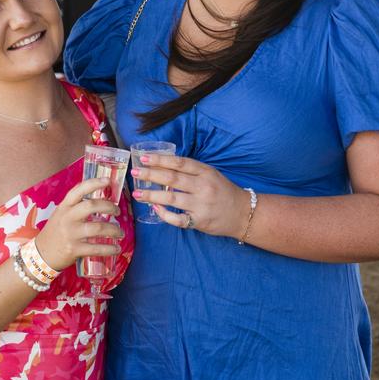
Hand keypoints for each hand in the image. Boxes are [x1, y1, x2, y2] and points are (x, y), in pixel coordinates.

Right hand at [35, 177, 123, 270]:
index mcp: (64, 206)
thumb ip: (77, 208)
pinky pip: (96, 248)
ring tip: (120, 233)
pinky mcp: (74, 249)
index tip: (108, 180)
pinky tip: (116, 249)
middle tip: (118, 211)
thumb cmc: (55, 232)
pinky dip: (109, 249)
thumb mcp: (61, 215)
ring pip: (97, 228)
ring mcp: (70, 234)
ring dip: (114, 230)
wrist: (41, 254)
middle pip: (91, 206)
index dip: (94, 183)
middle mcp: (67, 218)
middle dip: (109, 207)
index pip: (79, 190)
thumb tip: (102, 202)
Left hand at [131, 153, 247, 237]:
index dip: (160, 159)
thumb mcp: (210, 174)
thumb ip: (191, 171)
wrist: (243, 213)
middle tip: (135, 173)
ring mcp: (201, 205)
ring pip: (171, 198)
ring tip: (137, 193)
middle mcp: (203, 187)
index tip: (144, 158)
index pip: (179, 163)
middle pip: (172, 178)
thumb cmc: (223, 191)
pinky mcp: (199, 221)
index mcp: (205, 172)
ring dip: (151, 195)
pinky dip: (164, 214)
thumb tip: (162, 165)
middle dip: (151, 174)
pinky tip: (155, 208)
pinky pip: (177, 219)